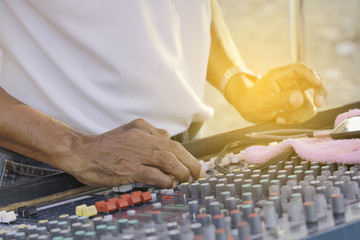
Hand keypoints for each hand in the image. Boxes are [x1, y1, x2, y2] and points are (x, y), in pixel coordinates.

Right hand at [58, 119, 204, 187]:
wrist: (82, 152)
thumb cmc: (105, 145)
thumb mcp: (129, 131)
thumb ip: (148, 134)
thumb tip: (166, 139)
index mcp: (142, 128)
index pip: (171, 141)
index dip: (186, 154)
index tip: (194, 164)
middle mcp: (142, 137)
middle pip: (174, 149)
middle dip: (191, 163)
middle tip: (200, 174)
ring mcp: (136, 152)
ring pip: (168, 160)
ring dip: (181, 171)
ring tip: (188, 180)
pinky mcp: (129, 167)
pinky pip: (154, 174)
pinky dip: (165, 179)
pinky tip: (170, 184)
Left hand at [227, 62, 326, 123]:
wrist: (248, 109)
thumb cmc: (253, 100)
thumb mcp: (264, 101)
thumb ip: (281, 100)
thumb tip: (299, 98)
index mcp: (282, 76)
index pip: (299, 69)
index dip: (311, 73)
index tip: (317, 82)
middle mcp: (292, 83)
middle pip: (314, 82)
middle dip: (319, 92)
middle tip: (318, 103)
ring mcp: (297, 94)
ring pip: (309, 103)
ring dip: (298, 114)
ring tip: (278, 118)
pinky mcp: (298, 105)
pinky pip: (305, 113)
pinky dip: (295, 119)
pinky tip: (280, 120)